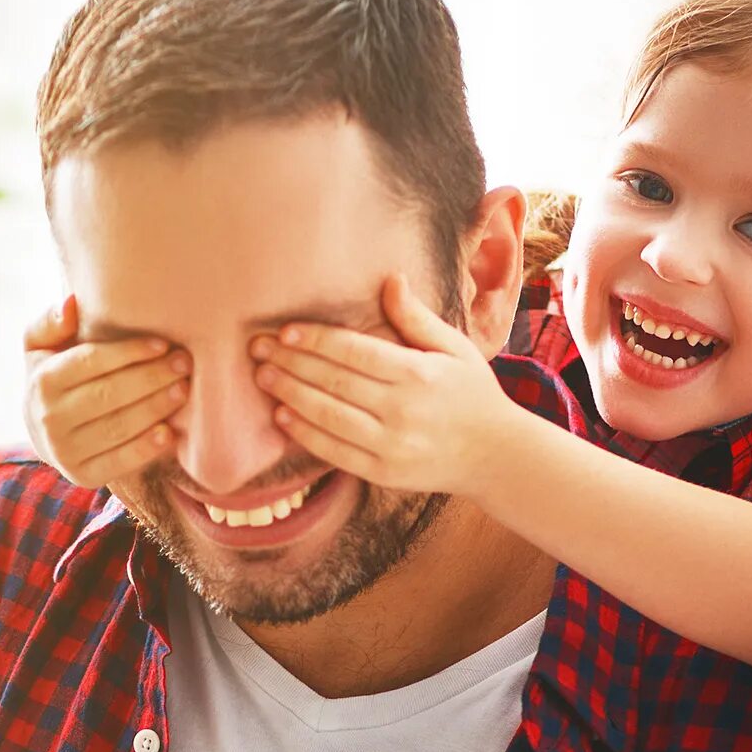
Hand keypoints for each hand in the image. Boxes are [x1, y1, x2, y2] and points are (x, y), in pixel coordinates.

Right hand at [23, 295, 189, 489]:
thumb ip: (52, 321)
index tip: (162, 344)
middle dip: (150, 378)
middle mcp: (48, 419)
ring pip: (118, 427)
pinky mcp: (83, 476)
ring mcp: (65, 452)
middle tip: (183, 365)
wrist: (43, 430)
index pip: (90, 362)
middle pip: (108, 395)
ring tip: (183, 390)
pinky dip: (146, 448)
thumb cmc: (54, 375)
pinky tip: (170, 432)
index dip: (128, 352)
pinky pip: (120, 462)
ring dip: (155, 408)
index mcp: (41, 382)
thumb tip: (71, 304)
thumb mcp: (42, 345)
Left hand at [253, 273, 529, 499]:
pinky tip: (283, 415)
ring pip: (328, 417)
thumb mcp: (454, 348)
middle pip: (334, 382)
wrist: (494, 455)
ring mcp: (391, 445)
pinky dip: (305, 433)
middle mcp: (403, 410)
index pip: (355, 352)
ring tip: (264, 377)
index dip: (317, 340)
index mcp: (419, 374)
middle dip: (291, 363)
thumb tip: (390, 279)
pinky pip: (334, 452)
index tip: (286, 330)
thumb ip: (416, 317)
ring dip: (290, 395)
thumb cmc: (472, 393)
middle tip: (258, 348)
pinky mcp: (382, 472)